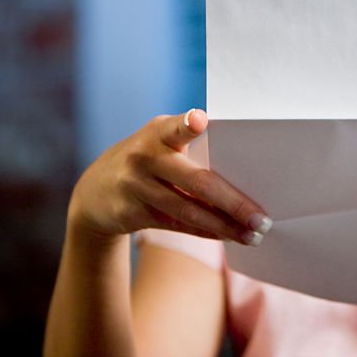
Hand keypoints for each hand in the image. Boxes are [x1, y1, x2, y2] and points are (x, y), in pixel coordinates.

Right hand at [68, 109, 271, 245]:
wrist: (94, 189)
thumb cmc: (147, 158)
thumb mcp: (159, 141)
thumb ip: (190, 147)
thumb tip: (243, 169)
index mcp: (158, 132)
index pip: (175, 127)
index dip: (187, 124)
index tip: (200, 121)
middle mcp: (144, 157)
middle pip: (196, 182)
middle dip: (233, 203)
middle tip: (261, 219)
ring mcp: (135, 186)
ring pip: (189, 211)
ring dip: (224, 226)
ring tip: (252, 235)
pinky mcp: (131, 213)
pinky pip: (177, 225)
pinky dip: (206, 232)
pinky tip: (228, 236)